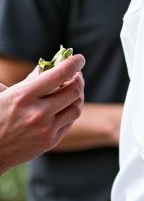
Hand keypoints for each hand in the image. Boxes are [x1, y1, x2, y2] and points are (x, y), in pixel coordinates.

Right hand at [0, 54, 84, 172]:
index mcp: (24, 96)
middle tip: (76, 75)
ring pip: (76, 108)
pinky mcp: (50, 141)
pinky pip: (70, 122)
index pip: (59, 74)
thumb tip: (47, 67)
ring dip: (78, 97)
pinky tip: (65, 106)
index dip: (73, 63)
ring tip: (72, 91)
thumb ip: (29, 81)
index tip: (79, 59)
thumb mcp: (6, 93)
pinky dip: (70, 111)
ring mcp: (46, 129)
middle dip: (78, 79)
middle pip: (73, 91)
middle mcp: (38, 113)